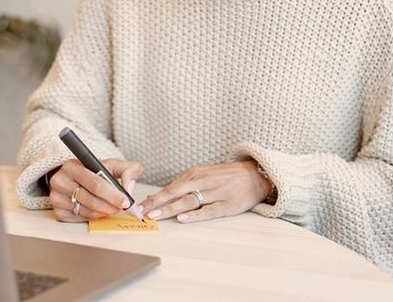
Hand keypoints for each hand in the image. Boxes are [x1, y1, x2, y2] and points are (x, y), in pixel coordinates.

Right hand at [48, 158, 142, 222]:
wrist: (76, 178)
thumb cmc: (96, 172)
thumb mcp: (112, 164)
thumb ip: (127, 170)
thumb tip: (129, 187)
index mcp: (72, 166)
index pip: (95, 183)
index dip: (112, 194)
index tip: (126, 201)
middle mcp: (59, 181)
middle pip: (90, 199)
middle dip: (110, 206)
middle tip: (122, 208)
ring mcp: (56, 198)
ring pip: (87, 211)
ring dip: (104, 212)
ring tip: (112, 208)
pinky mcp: (58, 212)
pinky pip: (80, 219)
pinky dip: (94, 217)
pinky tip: (99, 210)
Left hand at [138, 160, 271, 223]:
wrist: (255, 175)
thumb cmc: (224, 176)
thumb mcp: (203, 175)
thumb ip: (183, 185)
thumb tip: (159, 197)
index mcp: (195, 174)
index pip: (169, 188)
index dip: (153, 198)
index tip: (138, 206)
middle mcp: (203, 182)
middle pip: (175, 193)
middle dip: (156, 203)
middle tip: (141, 212)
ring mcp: (215, 193)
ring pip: (188, 202)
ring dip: (170, 209)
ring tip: (155, 216)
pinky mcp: (227, 205)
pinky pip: (208, 211)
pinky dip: (195, 215)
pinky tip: (183, 218)